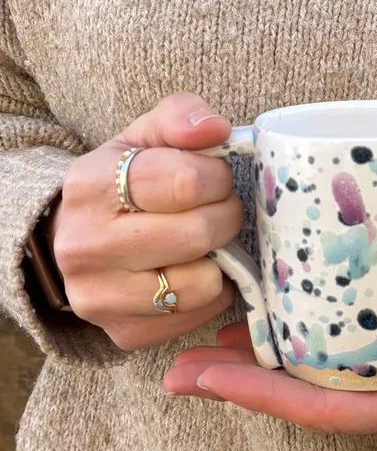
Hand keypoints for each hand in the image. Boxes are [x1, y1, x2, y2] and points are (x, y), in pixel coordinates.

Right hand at [50, 93, 241, 348]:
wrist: (76, 240)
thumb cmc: (122, 183)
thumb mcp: (143, 138)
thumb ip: (180, 117)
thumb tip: (216, 129)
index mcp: (91, 184)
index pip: (187, 181)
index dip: (217, 177)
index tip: (213, 178)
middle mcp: (86, 246)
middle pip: (199, 233)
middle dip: (225, 216)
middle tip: (217, 210)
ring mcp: (101, 297)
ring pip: (202, 283)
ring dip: (220, 259)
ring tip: (205, 242)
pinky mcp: (125, 333)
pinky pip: (199, 314)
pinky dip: (210, 292)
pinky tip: (191, 271)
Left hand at [163, 296, 376, 450]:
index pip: (316, 409)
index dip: (261, 397)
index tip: (206, 381)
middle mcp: (371, 392)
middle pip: (291, 392)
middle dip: (232, 384)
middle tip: (172, 371)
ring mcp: (367, 367)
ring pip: (294, 367)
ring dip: (243, 360)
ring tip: (190, 347)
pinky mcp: (370, 339)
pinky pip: (313, 339)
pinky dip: (277, 330)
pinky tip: (248, 315)